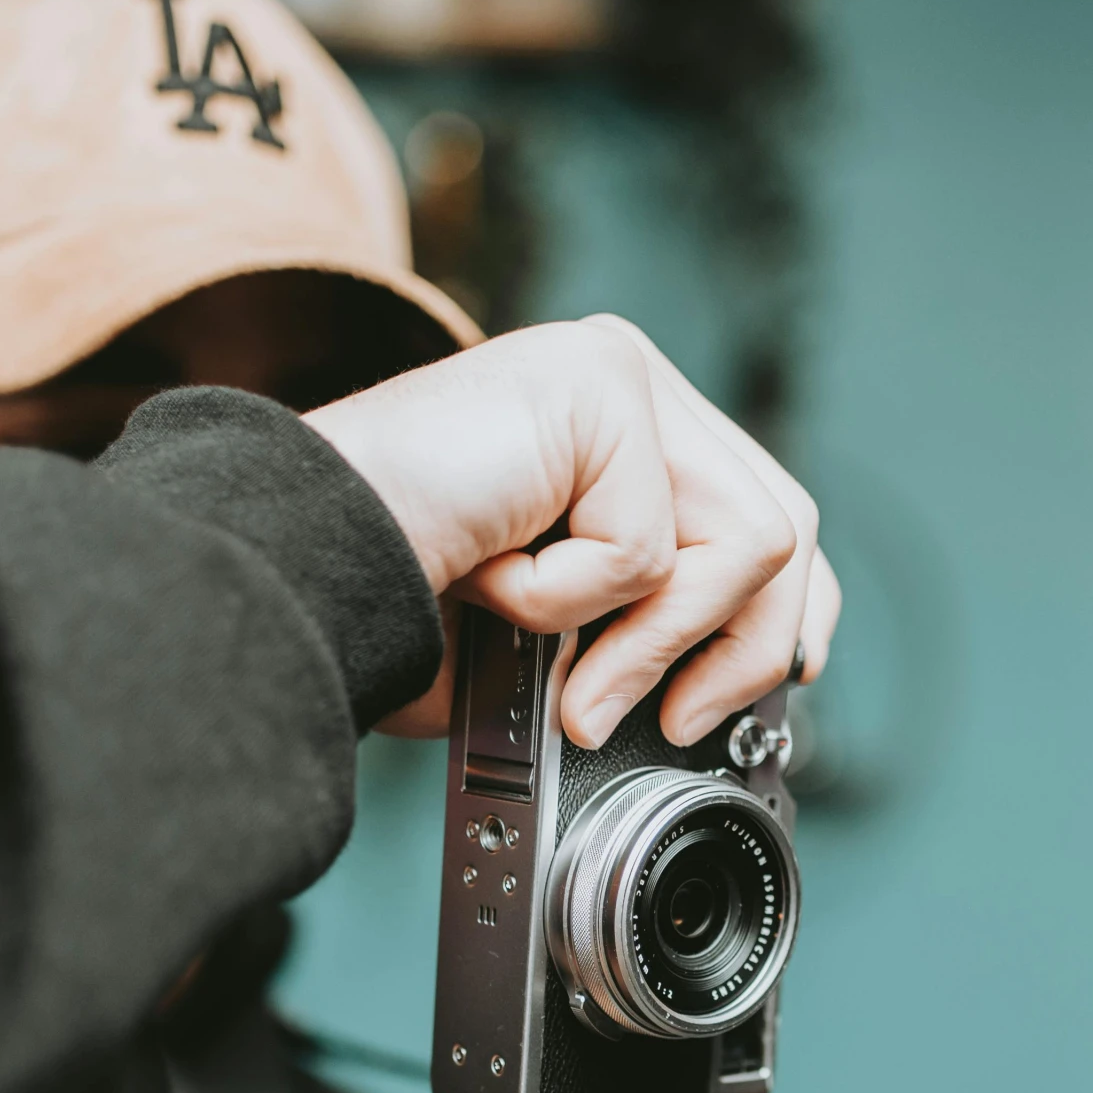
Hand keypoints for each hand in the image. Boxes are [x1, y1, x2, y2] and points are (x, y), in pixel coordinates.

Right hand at [306, 316, 842, 748]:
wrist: (303, 566)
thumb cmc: (397, 595)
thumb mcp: (560, 628)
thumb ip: (649, 624)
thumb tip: (736, 683)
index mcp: (620, 428)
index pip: (767, 508)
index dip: (789, 607)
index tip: (781, 681)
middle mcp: (625, 382)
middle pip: (782, 526)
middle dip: (739, 650)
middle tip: (669, 719)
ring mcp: (613, 373)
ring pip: (745, 540)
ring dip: (651, 643)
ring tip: (570, 680)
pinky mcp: (596, 387)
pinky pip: (650, 545)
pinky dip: (573, 604)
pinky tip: (497, 582)